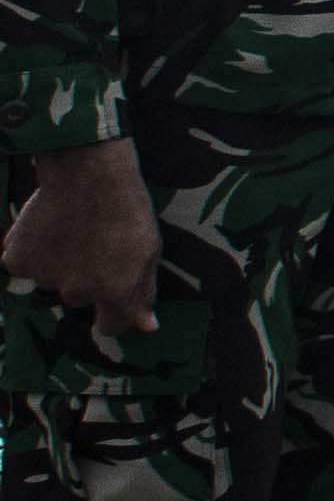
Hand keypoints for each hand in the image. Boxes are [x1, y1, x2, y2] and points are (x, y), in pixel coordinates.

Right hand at [5, 138, 156, 341]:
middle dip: (85, 278)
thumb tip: (147, 327)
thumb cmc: (126, 209)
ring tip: (72, 231)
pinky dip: (31, 252)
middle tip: (92, 244)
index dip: (112, 315)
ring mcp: (45, 277)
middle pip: (79, 298)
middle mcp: (77, 292)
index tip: (110, 302)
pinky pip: (23, 266)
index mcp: (113, 293)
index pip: (111, 326)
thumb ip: (143, 293)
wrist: (88, 173)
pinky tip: (48, 229)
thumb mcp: (149, 252)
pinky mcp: (18, 261)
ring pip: (50, 280)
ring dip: (57, 264)